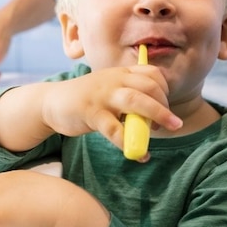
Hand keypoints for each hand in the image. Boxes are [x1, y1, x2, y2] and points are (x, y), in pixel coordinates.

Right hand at [39, 66, 182, 157]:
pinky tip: (138, 154)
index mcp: (121, 73)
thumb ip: (131, 97)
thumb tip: (156, 118)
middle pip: (149, 87)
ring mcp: (102, 95)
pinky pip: (114, 129)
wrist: (52, 102)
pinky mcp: (91, 113)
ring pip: (135, 101)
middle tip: (174, 124)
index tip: (165, 105)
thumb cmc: (87, 99)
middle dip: (165, 106)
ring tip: (168, 129)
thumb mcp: (111, 90)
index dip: (164, 89)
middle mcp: (114, 80)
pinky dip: (129, 142)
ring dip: (156, 116)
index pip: (152, 73)